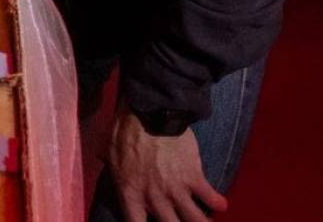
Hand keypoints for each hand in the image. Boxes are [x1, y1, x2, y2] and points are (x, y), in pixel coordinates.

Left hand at [108, 110, 227, 221]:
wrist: (151, 112)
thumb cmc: (126, 130)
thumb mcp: (110, 152)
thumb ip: (111, 167)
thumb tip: (102, 160)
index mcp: (130, 193)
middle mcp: (154, 198)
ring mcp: (176, 190)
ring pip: (194, 220)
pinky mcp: (194, 177)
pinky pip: (210, 198)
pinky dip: (217, 203)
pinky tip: (220, 204)